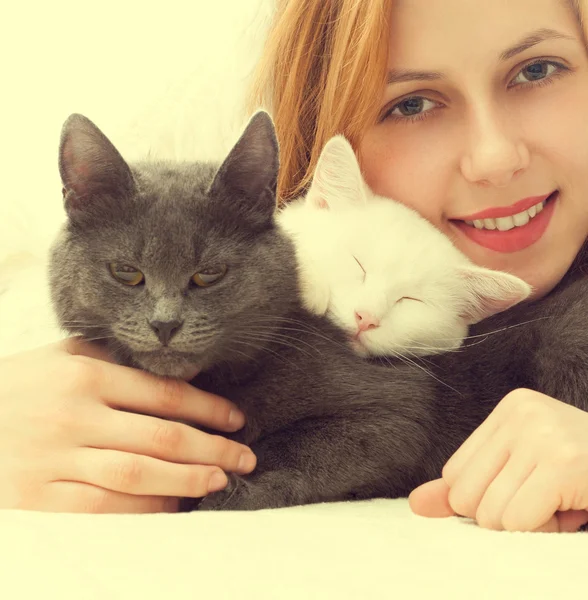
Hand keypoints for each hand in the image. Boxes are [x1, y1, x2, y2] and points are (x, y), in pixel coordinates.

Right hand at [0, 338, 255, 512]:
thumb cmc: (18, 386)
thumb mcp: (60, 357)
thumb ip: (114, 360)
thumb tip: (177, 374)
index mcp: (84, 374)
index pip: (165, 393)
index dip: (209, 408)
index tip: (237, 420)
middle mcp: (73, 415)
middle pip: (162, 437)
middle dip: (213, 449)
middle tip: (245, 457)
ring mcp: (54, 460)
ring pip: (139, 476)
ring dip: (188, 481)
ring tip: (221, 481)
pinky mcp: (37, 500)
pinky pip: (104, 510)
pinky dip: (145, 510)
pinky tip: (173, 506)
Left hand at [409, 389, 587, 531]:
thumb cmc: (581, 475)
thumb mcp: (521, 474)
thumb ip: (467, 487)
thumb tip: (416, 505)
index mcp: (508, 410)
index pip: (454, 474)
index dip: (485, 501)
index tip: (526, 492)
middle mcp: (522, 413)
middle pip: (464, 494)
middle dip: (502, 516)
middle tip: (545, 501)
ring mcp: (542, 433)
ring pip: (489, 513)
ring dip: (525, 527)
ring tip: (559, 504)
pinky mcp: (562, 461)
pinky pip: (517, 522)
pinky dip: (541, 532)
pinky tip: (569, 511)